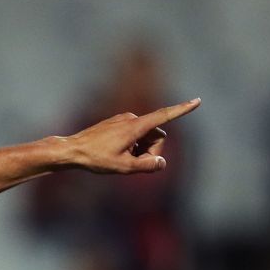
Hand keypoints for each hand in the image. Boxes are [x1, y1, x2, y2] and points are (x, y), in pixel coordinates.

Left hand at [58, 99, 199, 174]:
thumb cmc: (96, 159)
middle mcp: (132, 119)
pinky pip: (135, 135)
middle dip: (152, 151)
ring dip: (142, 150)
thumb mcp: (123, 167)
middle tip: (135, 165)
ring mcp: (124, 120)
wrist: (71, 150)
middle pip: (157, 135)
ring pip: (146, 136)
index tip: (197, 101)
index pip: (164, 116)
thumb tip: (162, 163)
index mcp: (135, 126)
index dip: (182, 110)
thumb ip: (147, 166)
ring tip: (123, 160)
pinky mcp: (118, 123)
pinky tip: (117, 155)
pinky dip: (133, 146)